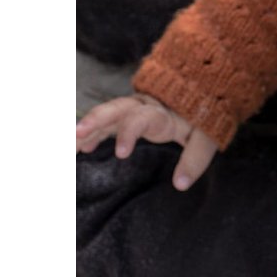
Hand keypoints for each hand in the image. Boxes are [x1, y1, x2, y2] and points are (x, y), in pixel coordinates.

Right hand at [76, 93, 217, 190]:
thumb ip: (195, 158)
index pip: (143, 118)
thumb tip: (180, 184)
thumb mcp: (207, 137)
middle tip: (77, 133)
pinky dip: (90, 132)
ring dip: (88, 126)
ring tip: (69, 142)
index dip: (130, 133)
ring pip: (107, 114)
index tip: (121, 154)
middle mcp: (145, 106)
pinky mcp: (127, 114)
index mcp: (163, 112)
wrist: (205, 92)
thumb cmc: (205, 119)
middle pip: (118, 108)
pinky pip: (105, 122)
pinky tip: (77, 146)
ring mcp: (134, 109)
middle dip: (97, 120)